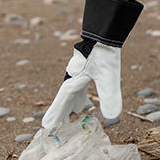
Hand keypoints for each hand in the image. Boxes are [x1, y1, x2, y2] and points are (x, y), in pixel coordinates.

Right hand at [41, 0, 142, 128]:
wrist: (105, 31)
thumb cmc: (105, 53)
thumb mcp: (109, 76)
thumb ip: (110, 96)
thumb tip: (112, 117)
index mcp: (74, 80)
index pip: (62, 101)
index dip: (55, 114)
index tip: (47, 127)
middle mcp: (73, 76)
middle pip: (65, 97)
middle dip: (62, 112)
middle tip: (59, 126)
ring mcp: (79, 70)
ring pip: (72, 90)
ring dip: (72, 102)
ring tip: (76, 112)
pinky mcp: (87, 65)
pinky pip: (79, 83)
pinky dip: (80, 93)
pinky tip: (84, 96)